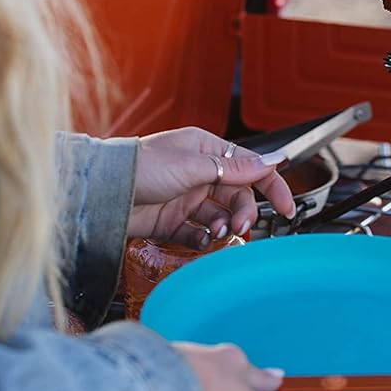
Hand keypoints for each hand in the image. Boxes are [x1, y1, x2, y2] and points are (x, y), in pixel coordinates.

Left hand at [129, 128, 293, 244]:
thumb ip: (234, 168)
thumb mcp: (194, 165)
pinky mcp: (172, 221)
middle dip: (243, 212)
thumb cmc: (143, 166)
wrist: (103, 193)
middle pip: (236, 196)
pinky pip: (198, 233)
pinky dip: (204, 239)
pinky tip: (203, 240)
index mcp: (207, 150)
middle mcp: (199, 173)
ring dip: (224, 226)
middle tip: (240, 226)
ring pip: (219, 216)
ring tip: (218, 232)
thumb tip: (272, 160)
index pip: (249, 167)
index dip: (271, 185)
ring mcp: (185, 198)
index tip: (286, 207)